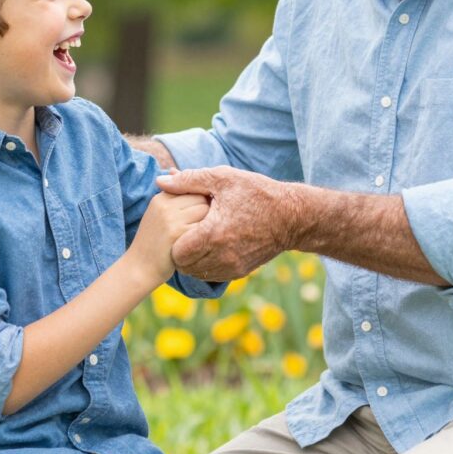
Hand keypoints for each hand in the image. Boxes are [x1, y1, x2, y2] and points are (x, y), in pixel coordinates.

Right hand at [127, 192, 208, 284]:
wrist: (139, 268)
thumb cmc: (153, 243)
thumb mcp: (159, 215)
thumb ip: (175, 199)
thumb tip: (180, 175)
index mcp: (161, 198)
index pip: (192, 186)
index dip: (200, 200)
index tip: (198, 215)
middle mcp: (165, 205)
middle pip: (200, 197)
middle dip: (205, 210)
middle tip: (199, 227)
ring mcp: (170, 218)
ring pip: (204, 209)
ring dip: (208, 222)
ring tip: (197, 235)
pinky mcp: (177, 233)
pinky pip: (203, 226)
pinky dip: (205, 235)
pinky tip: (197, 244)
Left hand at [156, 166, 301, 281]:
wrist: (291, 216)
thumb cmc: (256, 193)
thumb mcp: (223, 179)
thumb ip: (189, 180)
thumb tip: (161, 181)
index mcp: (214, 233)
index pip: (177, 252)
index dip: (173, 239)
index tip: (178, 225)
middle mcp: (222, 256)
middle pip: (184, 265)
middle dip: (180, 250)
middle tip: (185, 232)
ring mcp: (232, 267)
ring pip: (197, 273)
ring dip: (192, 259)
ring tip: (198, 238)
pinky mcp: (240, 272)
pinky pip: (212, 275)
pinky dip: (206, 264)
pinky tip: (212, 245)